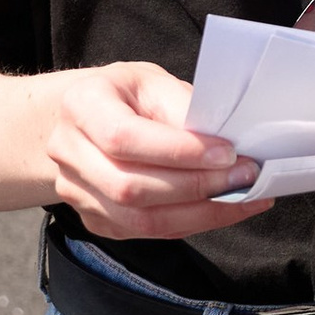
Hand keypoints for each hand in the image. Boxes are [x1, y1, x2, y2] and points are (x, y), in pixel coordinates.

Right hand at [31, 61, 267, 239]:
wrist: (88, 118)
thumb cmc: (127, 95)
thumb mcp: (153, 82)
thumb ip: (181, 108)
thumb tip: (226, 141)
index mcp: (82, 105)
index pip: (124, 137)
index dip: (178, 151)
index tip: (228, 153)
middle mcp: (69, 152)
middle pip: (130, 187)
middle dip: (197, 186)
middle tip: (246, 177)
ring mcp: (76, 192)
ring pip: (139, 219)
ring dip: (200, 212)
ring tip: (244, 197)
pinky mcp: (95, 220)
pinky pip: (146, 232)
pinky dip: (190, 223)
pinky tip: (222, 208)